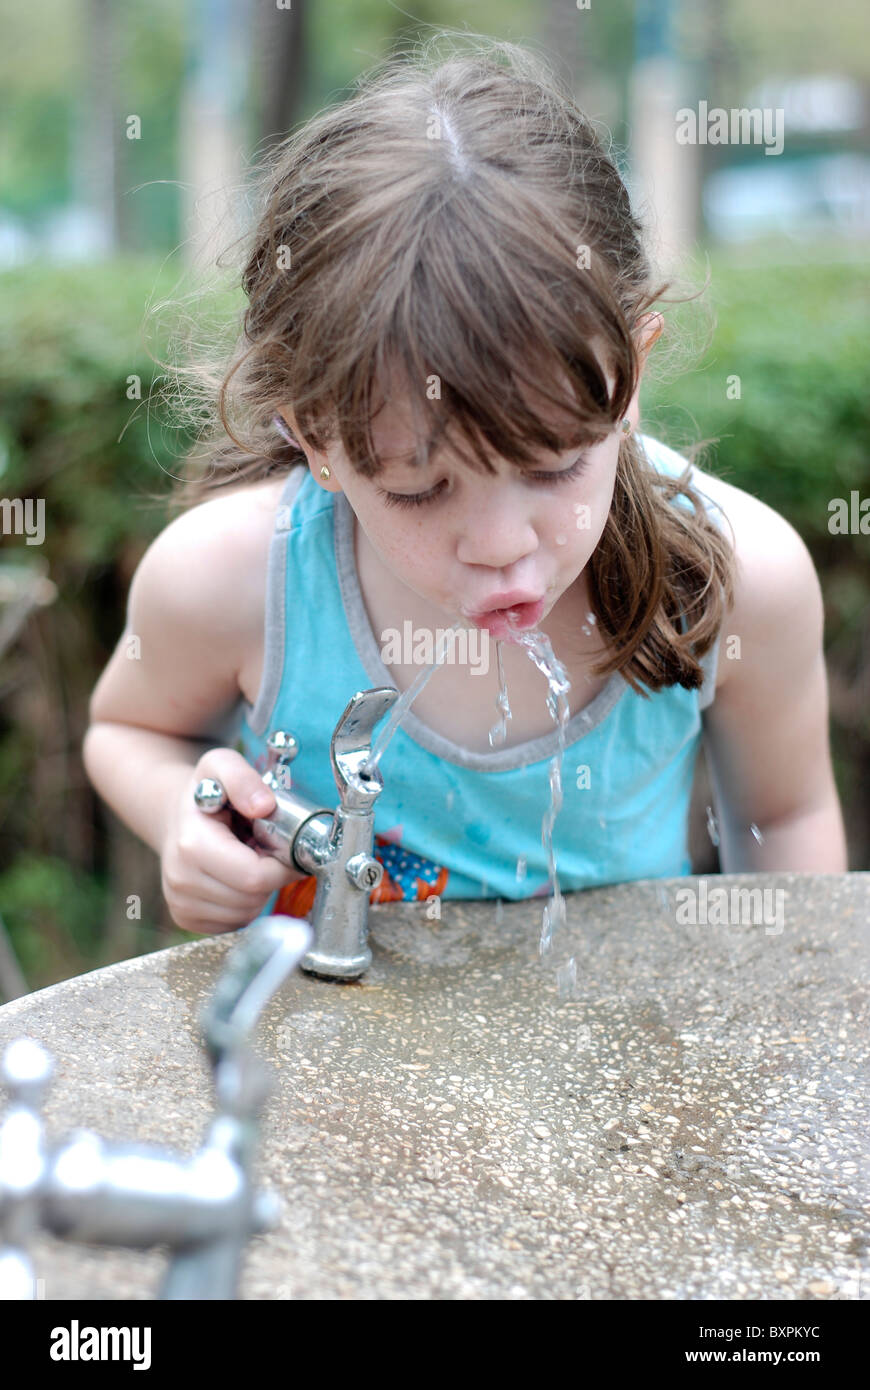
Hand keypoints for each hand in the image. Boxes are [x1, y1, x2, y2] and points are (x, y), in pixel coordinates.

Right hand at [160, 749, 304, 934]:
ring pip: (246, 914)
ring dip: (258, 891)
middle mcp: (180, 880)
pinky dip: (245, 904)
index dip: (281, 866)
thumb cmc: (206, 792)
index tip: (286, 848)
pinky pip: (234, 924)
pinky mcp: (186, 918)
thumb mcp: (222, 765)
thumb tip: (264, 805)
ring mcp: (180, 903)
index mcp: (192, 845)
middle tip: (266, 852)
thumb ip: (243, 778)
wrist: (174, 816)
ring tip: (248, 861)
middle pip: (252, 898)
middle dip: (270, 877)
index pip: (254, 877)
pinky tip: (236, 879)